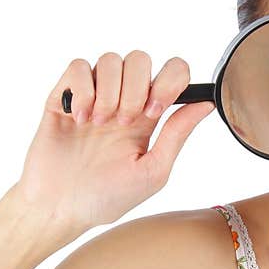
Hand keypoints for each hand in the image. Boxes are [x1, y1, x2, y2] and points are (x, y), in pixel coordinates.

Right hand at [12, 51, 214, 228]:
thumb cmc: (107, 198)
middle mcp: (122, 100)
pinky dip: (83, 89)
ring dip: (109, 91)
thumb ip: (177, 134)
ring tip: (100, 123)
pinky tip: (80, 119)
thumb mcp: (152, 171)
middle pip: (140, 59)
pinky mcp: (64, 97)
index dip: (169, 81)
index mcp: (148, 117)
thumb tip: (208, 103)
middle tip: (124, 123)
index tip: (155, 111)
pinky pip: (78, 67)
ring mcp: (92, 96)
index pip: (171, 72)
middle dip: (136, 88)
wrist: (61, 209)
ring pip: (110, 59)